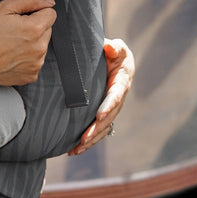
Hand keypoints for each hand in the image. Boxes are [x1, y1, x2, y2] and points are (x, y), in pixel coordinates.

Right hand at [0, 0, 55, 88]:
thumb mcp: (4, 8)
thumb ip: (30, 0)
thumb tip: (49, 2)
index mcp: (35, 28)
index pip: (51, 13)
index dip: (36, 11)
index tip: (21, 17)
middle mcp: (40, 48)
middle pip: (48, 29)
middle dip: (35, 27)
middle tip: (13, 30)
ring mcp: (36, 64)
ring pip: (42, 45)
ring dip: (32, 43)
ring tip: (11, 44)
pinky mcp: (32, 75)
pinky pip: (36, 61)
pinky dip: (27, 57)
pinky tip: (11, 55)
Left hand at [68, 38, 134, 154]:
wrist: (114, 59)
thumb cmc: (113, 52)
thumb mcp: (117, 47)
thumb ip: (115, 47)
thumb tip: (109, 47)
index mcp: (122, 81)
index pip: (116, 95)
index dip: (108, 106)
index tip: (99, 115)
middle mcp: (118, 98)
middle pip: (109, 117)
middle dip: (97, 129)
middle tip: (84, 138)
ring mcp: (112, 107)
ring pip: (103, 127)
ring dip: (91, 139)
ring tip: (76, 149)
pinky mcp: (104, 113)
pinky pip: (98, 129)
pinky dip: (88, 140)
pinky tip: (74, 150)